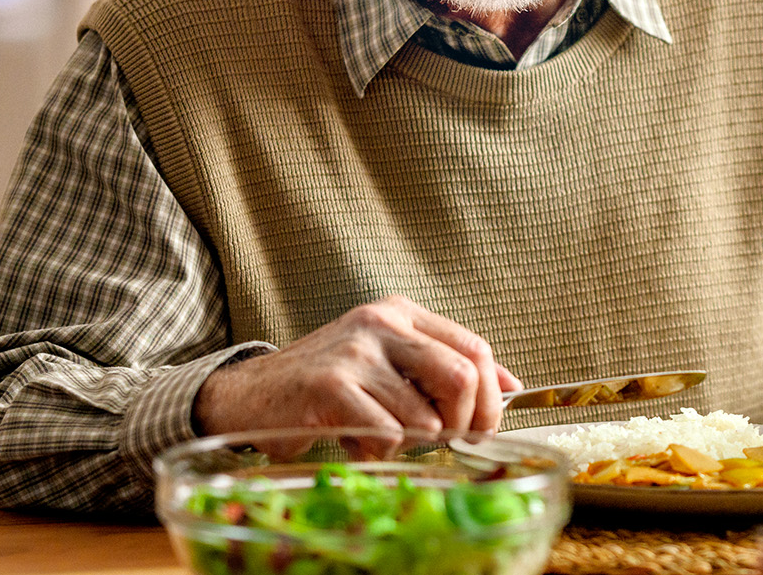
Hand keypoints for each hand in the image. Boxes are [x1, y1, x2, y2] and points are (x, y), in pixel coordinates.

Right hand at [194, 295, 521, 439]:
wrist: (251, 394)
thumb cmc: (328, 385)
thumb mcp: (389, 364)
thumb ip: (442, 370)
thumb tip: (511, 387)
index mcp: (402, 314)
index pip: (475, 349)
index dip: (492, 395)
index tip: (485, 427)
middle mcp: (382, 324)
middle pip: (461, 376)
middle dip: (465, 422)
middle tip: (448, 442)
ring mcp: (355, 351)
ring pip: (423, 416)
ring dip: (412, 443)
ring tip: (383, 436)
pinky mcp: (330, 385)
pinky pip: (386, 432)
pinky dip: (381, 449)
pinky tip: (358, 441)